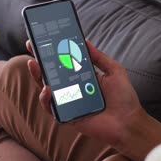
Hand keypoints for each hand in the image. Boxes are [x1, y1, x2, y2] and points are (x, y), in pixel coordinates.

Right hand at [26, 40, 160, 160]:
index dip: (55, 50)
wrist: (129, 122)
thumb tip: (85, 40)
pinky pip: (51, 108)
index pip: (66, 61)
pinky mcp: (67, 116)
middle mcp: (75, 89)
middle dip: (41, 59)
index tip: (45, 38)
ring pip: (47, 88)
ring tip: (34, 64)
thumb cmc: (125, 98)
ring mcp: (69, 102)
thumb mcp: (114, 71)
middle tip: (32, 46)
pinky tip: (47, 89)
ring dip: (38, 76)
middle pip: (53, 73)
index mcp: (85, 77)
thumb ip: (99, 57)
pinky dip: (46, 98)